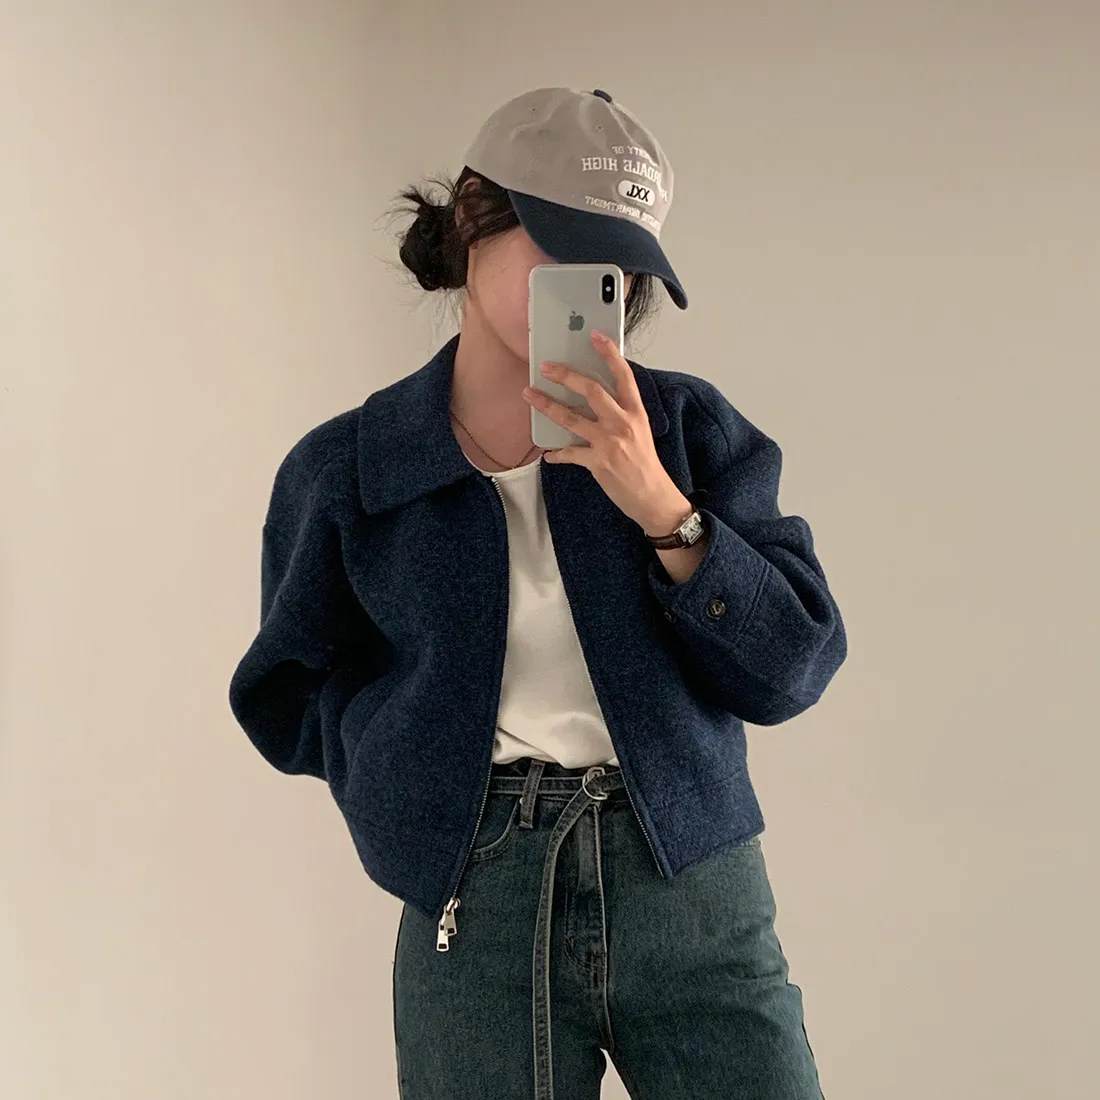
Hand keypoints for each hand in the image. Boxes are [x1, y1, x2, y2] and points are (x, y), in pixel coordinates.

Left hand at [521, 330, 690, 533]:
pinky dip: (556, 453)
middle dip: (566, 376)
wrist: (652, 496)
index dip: (609, 354)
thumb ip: (620, 412)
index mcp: (636, 412)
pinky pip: (569, 453)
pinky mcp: (597, 462)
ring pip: (572, 418)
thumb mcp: (640, 430)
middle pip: (591, 391)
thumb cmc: (645, 464)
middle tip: (546, 367)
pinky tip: (548, 454)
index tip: (595, 336)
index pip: (623, 376)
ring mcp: (609, 442)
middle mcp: (623, 423)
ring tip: (530, 395)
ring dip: (547, 406)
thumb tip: (594, 397)